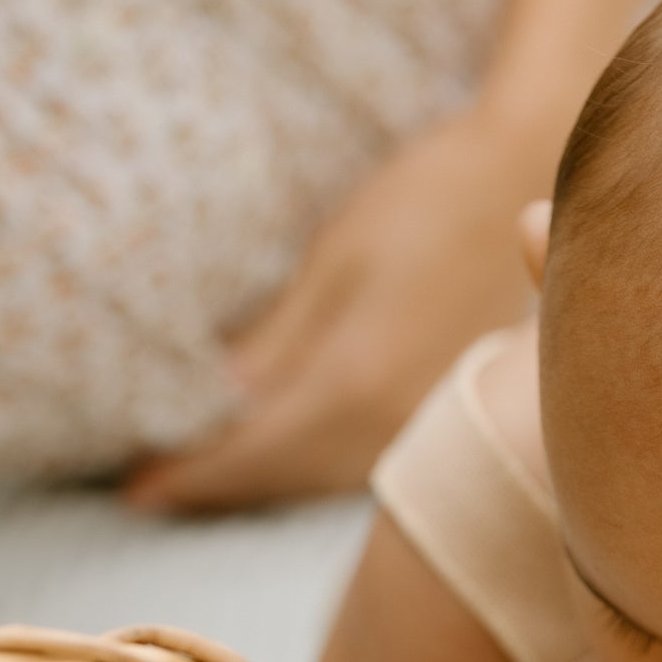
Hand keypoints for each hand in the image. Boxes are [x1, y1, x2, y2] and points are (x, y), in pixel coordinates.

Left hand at [127, 108, 542, 511]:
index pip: (254, 454)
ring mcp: (425, 423)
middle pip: (284, 476)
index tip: (134, 488)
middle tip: (146, 485)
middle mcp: (393, 423)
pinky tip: (278, 449)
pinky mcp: (442, 410)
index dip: (190, 475)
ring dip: (259, 478)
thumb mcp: (334, 259)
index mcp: (356, 383)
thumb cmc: (427, 198)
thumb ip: (276, 343)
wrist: (528, 173)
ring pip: (320, 474)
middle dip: (215, 482)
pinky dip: (305, 461)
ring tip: (199, 471)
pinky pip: (357, 457)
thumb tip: (218, 406)